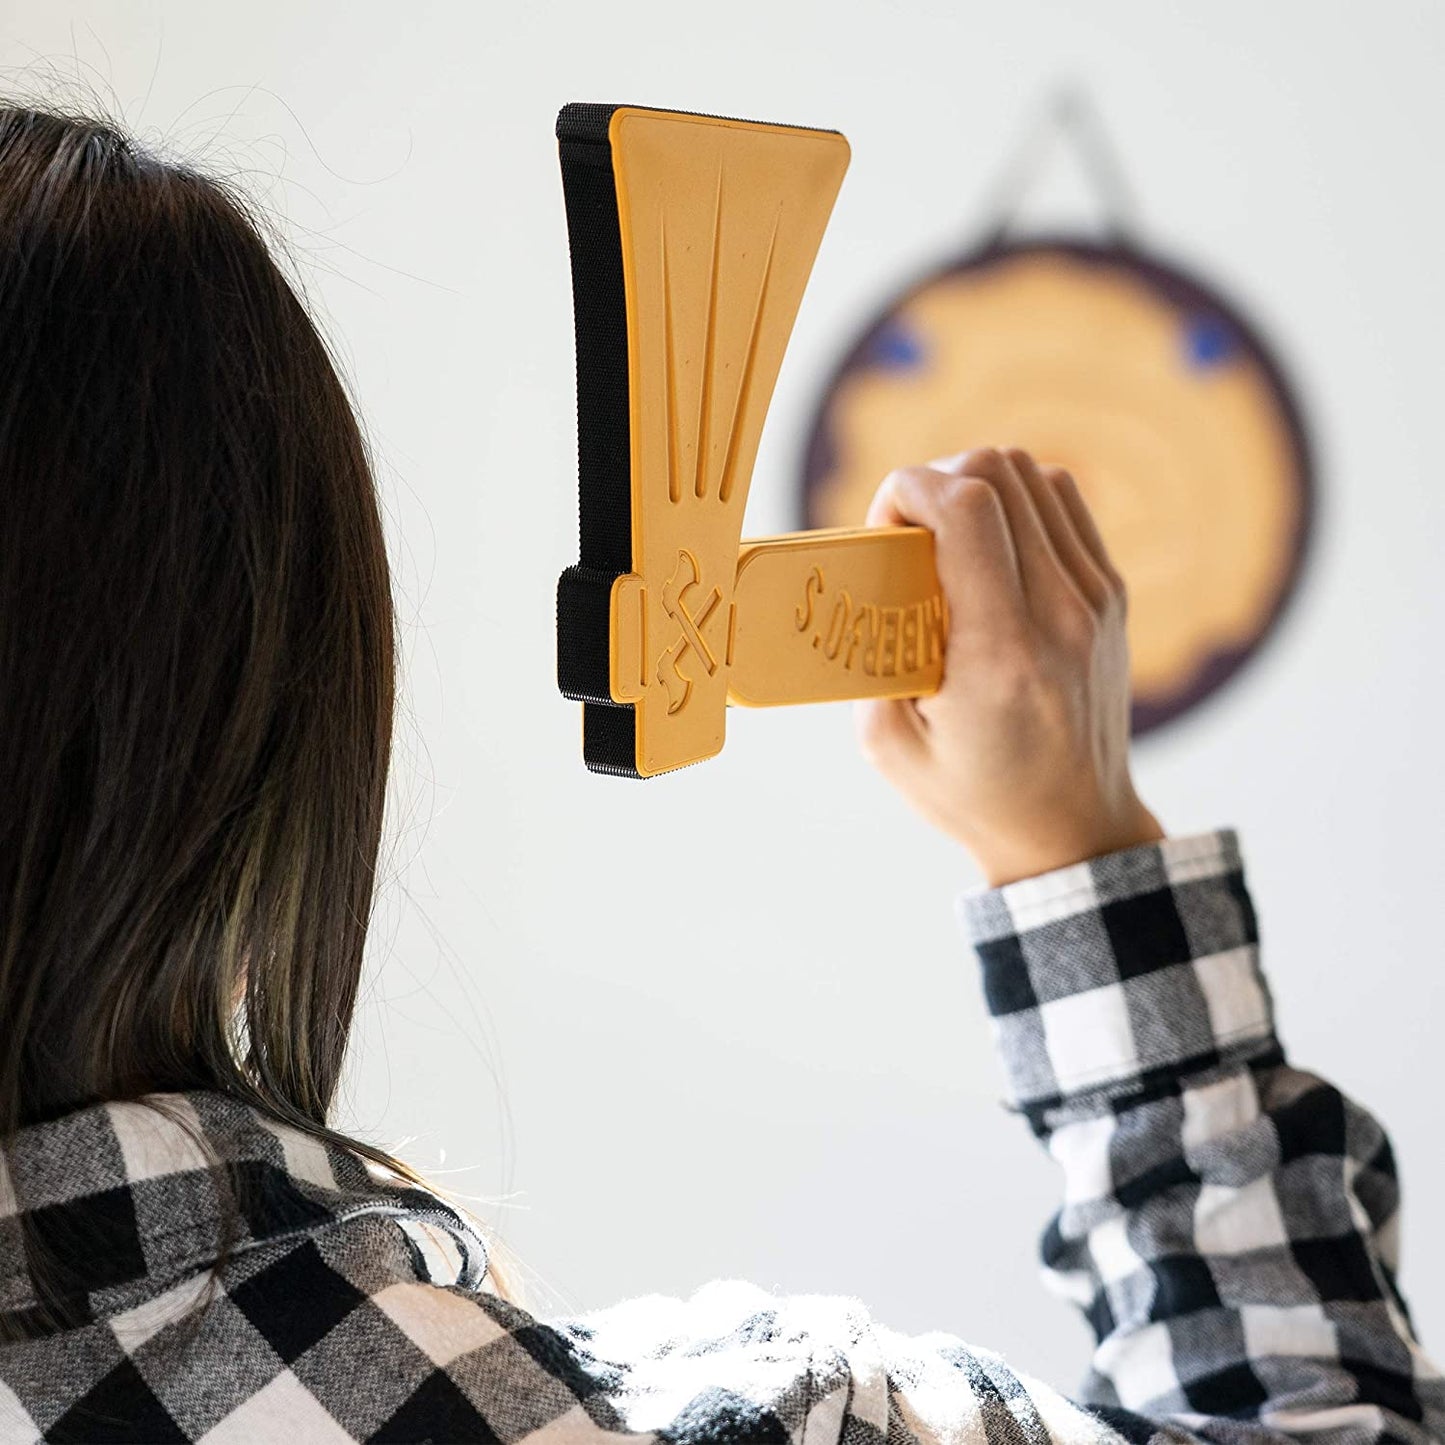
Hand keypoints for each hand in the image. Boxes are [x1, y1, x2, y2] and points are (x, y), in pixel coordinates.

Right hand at [855, 447, 1162, 886]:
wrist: (1073, 829)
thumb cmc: (974, 793)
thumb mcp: (889, 743)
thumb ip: (867, 655)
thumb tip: (863, 577)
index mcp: (998, 653)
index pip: (964, 508)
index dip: (907, 489)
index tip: (882, 530)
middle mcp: (1058, 614)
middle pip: (997, 472)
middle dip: (933, 480)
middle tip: (908, 533)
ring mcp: (1094, 598)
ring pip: (1031, 473)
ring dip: (975, 487)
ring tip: (946, 537)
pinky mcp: (1111, 593)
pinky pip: (1061, 502)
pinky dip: (1016, 502)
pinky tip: (989, 545)